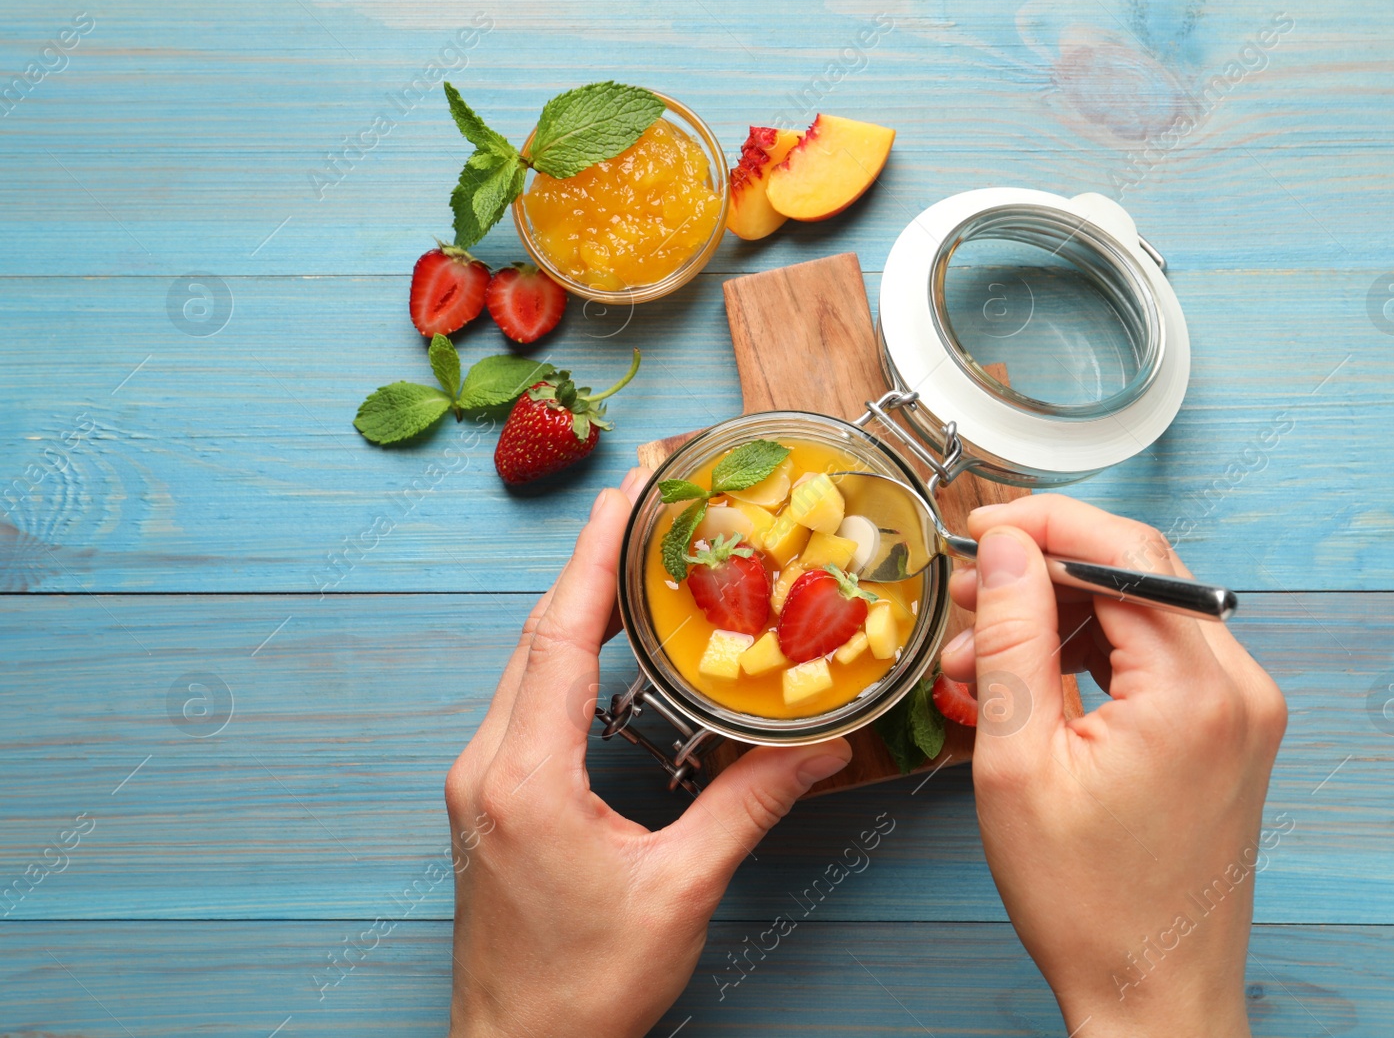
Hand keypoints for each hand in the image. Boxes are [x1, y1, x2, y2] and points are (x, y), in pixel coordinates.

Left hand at [444, 470, 852, 1037]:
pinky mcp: (492, 802)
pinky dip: (570, 656)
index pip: (559, 636)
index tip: (626, 495)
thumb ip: (748, 807)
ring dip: (580, 607)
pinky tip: (613, 649)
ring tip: (636, 559)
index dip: (594, 558)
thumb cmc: (583, 989)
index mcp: (526, 777)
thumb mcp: (681, 891)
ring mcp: (483, 784)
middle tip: (644, 505)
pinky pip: (527, 701)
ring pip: (528, 665)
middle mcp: (490, 766)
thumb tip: (819, 751)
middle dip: (590, 563)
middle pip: (537, 635)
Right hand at [941, 495, 1285, 1037]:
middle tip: (971, 593)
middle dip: (1048, 568)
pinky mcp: (1233, 731)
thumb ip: (1014, 639)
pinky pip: (1163, 656)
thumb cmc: (1089, 903)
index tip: (981, 528)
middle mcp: (1240, 687)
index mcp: (1194, 689)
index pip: (1123, 550)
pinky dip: (1099, 652)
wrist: (1153, 994)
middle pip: (1141, 571)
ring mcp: (1245, 710)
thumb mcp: (1019, 762)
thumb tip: (1005, 549)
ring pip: (1148, 610)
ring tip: (985, 658)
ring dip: (1065, 615)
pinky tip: (1037, 680)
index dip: (1042, 524)